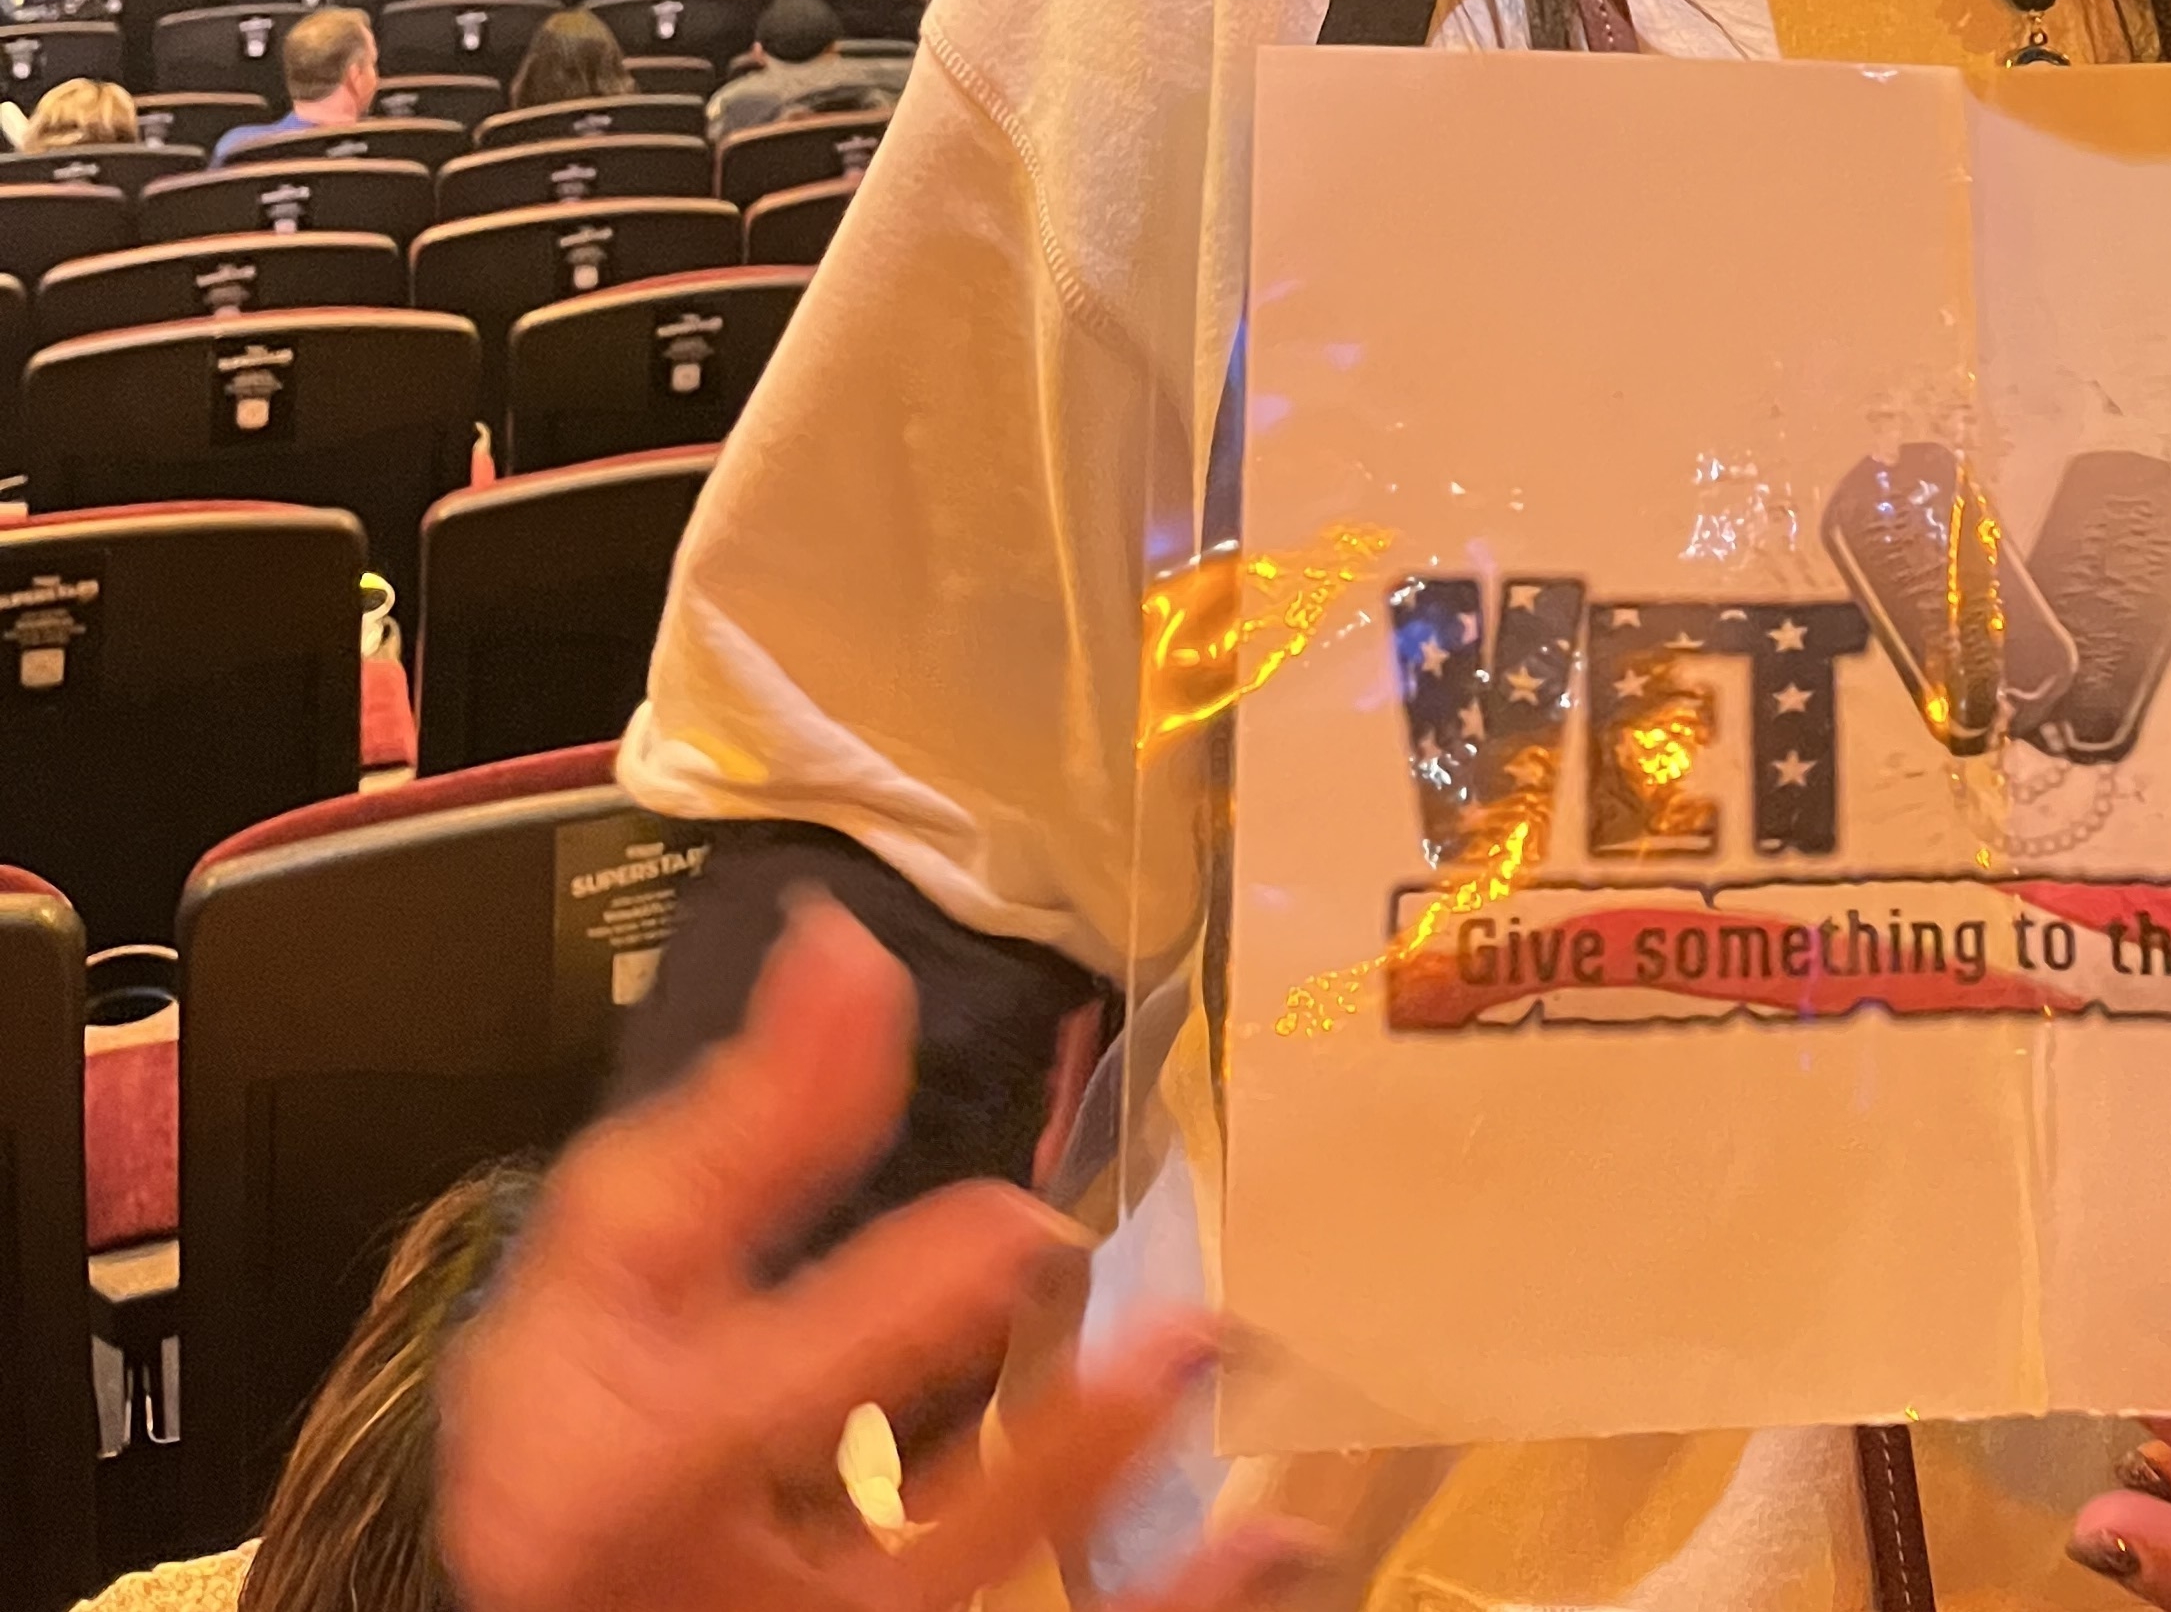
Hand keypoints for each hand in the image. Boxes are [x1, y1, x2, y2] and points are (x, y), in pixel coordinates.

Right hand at [440, 896, 1301, 1611]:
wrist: (576, 1575)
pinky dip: (1165, 1609)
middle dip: (1050, 1457)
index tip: (1017, 1222)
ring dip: (1135, 1550)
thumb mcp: (614, 1263)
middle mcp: (741, 1591)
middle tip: (1182, 1338)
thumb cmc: (580, 1417)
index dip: (902, 1313)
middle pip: (910, 1549)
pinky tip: (1274, 1545)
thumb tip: (845, 946)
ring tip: (1249, 1450)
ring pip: (988, 1605)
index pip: (782, 1401)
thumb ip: (741, 1121)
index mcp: (646, 1473)